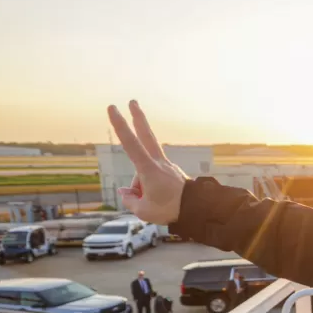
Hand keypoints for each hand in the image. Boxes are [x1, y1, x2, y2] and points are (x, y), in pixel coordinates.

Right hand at [106, 101, 189, 224]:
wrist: (199, 211)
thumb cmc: (170, 210)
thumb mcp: (143, 210)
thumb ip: (129, 199)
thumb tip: (125, 191)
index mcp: (149, 169)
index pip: (130, 143)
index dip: (119, 125)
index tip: (113, 108)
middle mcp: (159, 163)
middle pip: (147, 136)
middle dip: (138, 118)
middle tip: (133, 101)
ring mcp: (167, 166)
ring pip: (144, 170)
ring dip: (141, 186)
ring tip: (155, 202)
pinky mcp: (172, 173)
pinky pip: (153, 178)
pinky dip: (149, 188)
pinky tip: (160, 199)